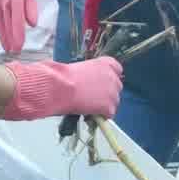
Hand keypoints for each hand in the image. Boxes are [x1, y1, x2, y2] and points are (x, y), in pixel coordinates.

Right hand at [5, 56, 123, 121]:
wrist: (61, 87)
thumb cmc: (63, 77)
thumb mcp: (80, 69)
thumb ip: (90, 75)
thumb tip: (89, 84)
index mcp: (105, 63)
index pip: (117, 69)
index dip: (109, 78)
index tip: (101, 84)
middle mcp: (112, 76)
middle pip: (116, 87)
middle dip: (107, 93)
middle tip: (93, 98)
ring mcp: (113, 92)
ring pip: (114, 102)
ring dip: (104, 105)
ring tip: (89, 107)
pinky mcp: (109, 106)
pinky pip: (109, 114)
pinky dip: (101, 116)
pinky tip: (90, 114)